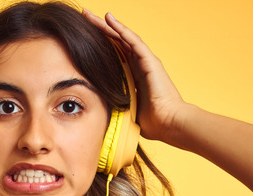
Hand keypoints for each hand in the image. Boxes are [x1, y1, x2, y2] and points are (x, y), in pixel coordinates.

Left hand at [83, 9, 188, 143]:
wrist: (170, 124)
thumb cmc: (154, 123)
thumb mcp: (128, 112)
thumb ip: (116, 106)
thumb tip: (100, 112)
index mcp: (134, 76)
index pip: (114, 55)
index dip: (100, 45)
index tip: (82, 39)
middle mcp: (140, 65)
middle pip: (116, 42)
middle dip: (99, 30)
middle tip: (84, 17)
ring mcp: (146, 62)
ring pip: (123, 37)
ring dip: (106, 25)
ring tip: (90, 15)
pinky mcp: (150, 61)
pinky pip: (133, 41)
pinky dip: (121, 29)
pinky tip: (109, 19)